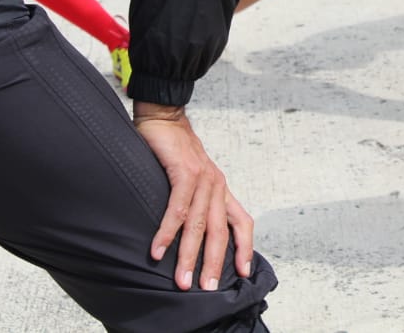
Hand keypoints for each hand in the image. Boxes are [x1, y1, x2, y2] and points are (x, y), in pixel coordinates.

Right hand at [133, 102, 253, 289]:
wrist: (164, 116)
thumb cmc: (174, 150)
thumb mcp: (191, 178)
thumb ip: (195, 202)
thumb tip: (190, 233)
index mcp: (220, 189)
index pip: (242, 222)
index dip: (245, 248)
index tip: (243, 273)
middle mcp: (216, 185)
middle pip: (220, 231)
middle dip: (214, 263)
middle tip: (206, 288)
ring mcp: (203, 178)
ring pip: (198, 224)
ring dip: (189, 255)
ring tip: (181, 279)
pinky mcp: (185, 171)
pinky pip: (177, 208)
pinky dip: (167, 231)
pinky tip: (158, 249)